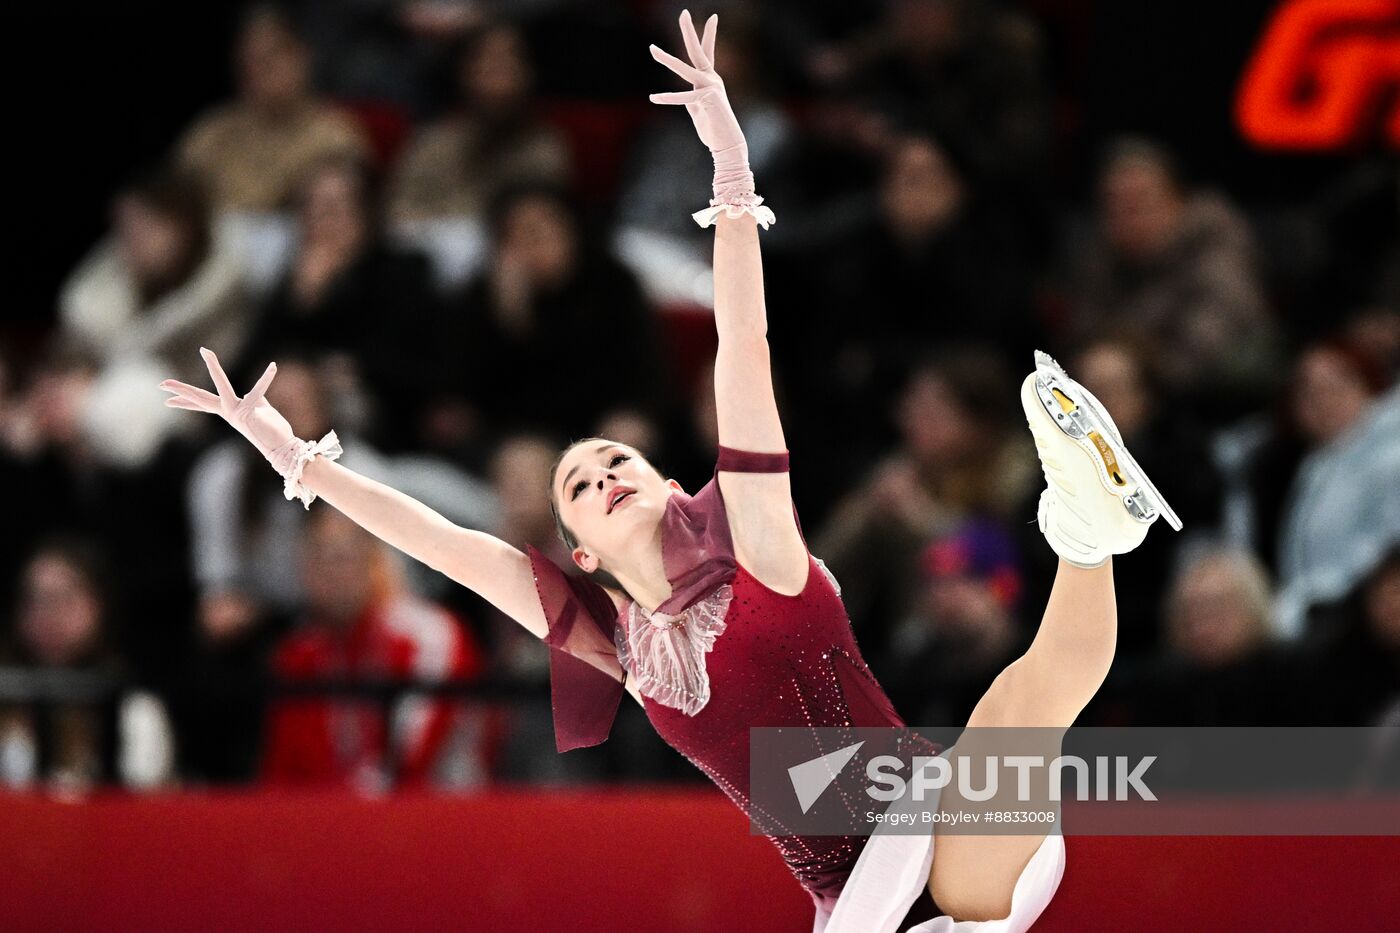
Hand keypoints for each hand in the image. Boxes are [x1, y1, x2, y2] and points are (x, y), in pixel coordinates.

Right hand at [160, 348, 293, 459]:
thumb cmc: (272, 429)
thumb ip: (254, 398)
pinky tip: (272, 367)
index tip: (165, 401)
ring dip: (214, 368)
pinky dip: (266, 378)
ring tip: (205, 351)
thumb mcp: (259, 409)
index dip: (184, 402)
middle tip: (161, 383)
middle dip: (181, 389)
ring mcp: (237, 413)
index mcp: (228, 411)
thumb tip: (254, 392)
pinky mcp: (250, 412)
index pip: (202, 405)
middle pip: (201, 398)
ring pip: (222, 387)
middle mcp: (229, 412)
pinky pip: (259, 390)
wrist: (283, 447)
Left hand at [649, 10, 744, 157]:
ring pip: (684, 69)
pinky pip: (682, 98)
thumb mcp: (698, 109)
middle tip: (683, 12)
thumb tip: (684, 96)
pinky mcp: (706, 99)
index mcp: (710, 79)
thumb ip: (690, 98)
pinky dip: (667, 98)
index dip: (708, 34)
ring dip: (666, 59)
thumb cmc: (713, 128)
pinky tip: (654, 97)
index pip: (707, 52)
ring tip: (652, 49)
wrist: (726, 144)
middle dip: (689, 30)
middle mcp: (711, 79)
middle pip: (698, 50)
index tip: (712, 16)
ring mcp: (710, 87)